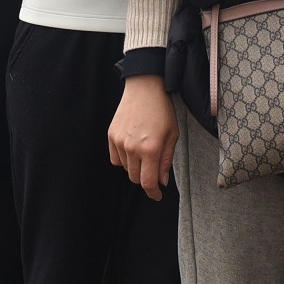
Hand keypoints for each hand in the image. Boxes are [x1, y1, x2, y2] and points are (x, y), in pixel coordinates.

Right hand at [109, 74, 179, 199]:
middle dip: (146, 179)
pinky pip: (115, 158)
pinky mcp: (111, 136)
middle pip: (135, 178)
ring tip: (144, 152)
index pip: (148, 182)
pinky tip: (132, 149)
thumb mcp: (172, 135)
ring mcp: (119, 142)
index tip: (157, 195)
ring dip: (136, 168)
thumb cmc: (162, 110)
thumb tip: (162, 181)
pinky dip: (124, 160)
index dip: (153, 193)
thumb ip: (166, 161)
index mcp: (151, 149)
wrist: (144, 88)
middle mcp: (132, 147)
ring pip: (126, 169)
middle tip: (154, 171)